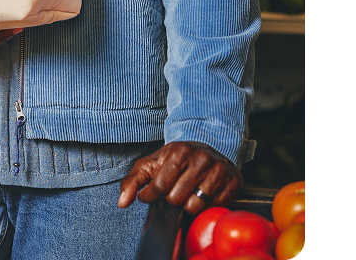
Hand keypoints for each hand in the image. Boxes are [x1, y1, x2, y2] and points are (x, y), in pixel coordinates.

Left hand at [117, 140, 242, 214]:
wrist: (210, 147)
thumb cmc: (178, 158)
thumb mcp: (151, 163)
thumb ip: (132, 181)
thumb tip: (123, 202)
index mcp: (180, 152)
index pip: (159, 188)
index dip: (152, 195)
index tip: (153, 192)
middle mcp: (202, 159)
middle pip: (176, 199)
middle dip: (171, 199)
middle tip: (175, 188)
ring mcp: (219, 171)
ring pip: (194, 207)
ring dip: (188, 204)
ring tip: (189, 191)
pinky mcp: (233, 182)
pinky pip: (212, 208)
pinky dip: (205, 205)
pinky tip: (203, 192)